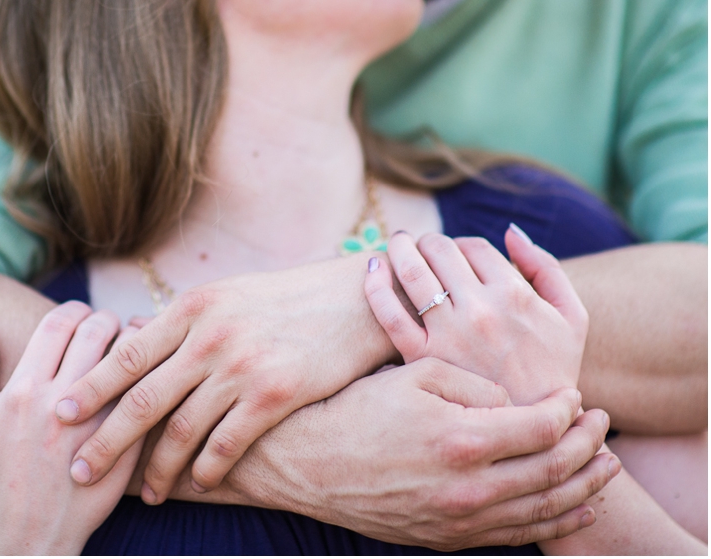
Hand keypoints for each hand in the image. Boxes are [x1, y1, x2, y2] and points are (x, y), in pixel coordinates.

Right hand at [0, 303, 142, 554]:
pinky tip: (148, 373)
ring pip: (128, 356)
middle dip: (105, 319)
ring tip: (130, 346)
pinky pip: (146, 392)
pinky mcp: (125, 443)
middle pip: (96, 330)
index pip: (58, 323)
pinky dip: (151, 373)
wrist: (28, 534)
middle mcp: (60, 402)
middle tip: (108, 327)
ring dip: (132, 340)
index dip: (73, 310)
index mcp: (23, 390)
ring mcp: (97, 423)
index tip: (80, 315)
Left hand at [54, 252, 395, 501]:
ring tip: (149, 494)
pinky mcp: (274, 395)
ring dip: (159, 468)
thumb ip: (184, 320)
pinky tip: (197, 481)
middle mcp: (210, 336)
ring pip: (182, 429)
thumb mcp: (228, 295)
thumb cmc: (285, 299)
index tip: (60, 411)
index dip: (91, 386)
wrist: (352, 301)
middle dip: (105, 441)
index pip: (128, 353)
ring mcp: (242, 367)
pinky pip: (227, 443)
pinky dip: (207, 467)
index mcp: (193, 307)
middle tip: (78, 470)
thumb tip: (133, 337)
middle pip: (142, 399)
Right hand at [228, 358, 620, 550]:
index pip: (542, 427)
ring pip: (543, 509)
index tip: (573, 394)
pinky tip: (574, 509)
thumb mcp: (414, 375)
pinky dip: (554, 523)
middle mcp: (468, 489)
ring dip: (583, 486)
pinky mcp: (446, 538)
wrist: (307, 462)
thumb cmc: (357, 409)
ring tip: (605, 465)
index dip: (566, 409)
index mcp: (462, 440)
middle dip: (587, 445)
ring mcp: (459, 520)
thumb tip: (514, 402)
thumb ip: (474, 384)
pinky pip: (517, 536)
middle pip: (554, 471)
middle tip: (603, 424)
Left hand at [364, 226, 587, 403]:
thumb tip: (511, 232)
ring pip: (412, 272)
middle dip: (428, 241)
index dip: (461, 243)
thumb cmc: (554, 371)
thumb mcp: (572, 316)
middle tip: (420, 245)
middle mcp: (480, 308)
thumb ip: (546, 267)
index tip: (454, 253)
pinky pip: (389, 313)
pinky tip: (373, 269)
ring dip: (400, 249)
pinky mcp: (422, 356)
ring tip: (397, 245)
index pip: (473, 246)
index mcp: (515, 294)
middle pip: (440, 250)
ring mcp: (449, 333)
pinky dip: (375, 285)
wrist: (535, 428)